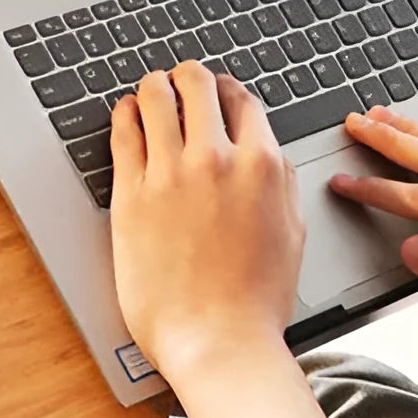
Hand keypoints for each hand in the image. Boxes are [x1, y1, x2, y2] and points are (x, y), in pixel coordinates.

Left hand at [110, 63, 304, 385]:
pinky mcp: (131, 194)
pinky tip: (127, 113)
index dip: (228, 89)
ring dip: (154, 85)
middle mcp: (216, 160)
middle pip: (198, 84)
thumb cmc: (256, 301)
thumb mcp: (292, 234)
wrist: (218, 340)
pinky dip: (126, 113)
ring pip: (156, 96)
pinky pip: (124, 132)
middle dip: (189, 77)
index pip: (242, 99)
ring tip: (150, 89)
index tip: (218, 93)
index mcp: (261, 167)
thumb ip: (283, 185)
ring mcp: (170, 174)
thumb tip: (271, 157)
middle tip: (180, 81)